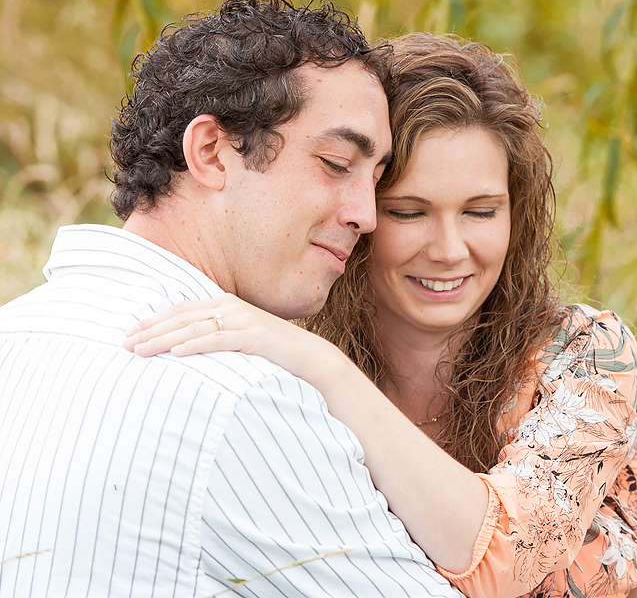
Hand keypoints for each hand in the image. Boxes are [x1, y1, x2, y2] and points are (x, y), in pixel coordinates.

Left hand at [123, 294, 342, 380]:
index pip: (181, 310)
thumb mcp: (238, 341)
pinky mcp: (255, 336)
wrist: (310, 359)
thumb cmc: (272, 355)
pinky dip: (195, 345)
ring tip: (141, 351)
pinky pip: (219, 339)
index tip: (128, 333)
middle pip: (182, 317)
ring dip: (164, 339)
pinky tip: (176, 353)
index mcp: (225, 305)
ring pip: (194, 328)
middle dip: (151, 330)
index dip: (153, 321)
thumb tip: (182, 349)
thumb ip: (214, 337)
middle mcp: (231, 308)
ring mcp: (244, 320)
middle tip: (124, 344)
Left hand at [124, 296, 486, 572]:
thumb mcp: (282, 410)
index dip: (178, 322)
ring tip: (140, 346)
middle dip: (166, 323)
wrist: (387, 444)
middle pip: (216, 313)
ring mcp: (296, 344)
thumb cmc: (336, 436)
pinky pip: (250, 341)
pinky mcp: (304, 357)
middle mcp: (286, 337)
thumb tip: (218, 402)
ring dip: (177, 331)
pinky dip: (209, 342)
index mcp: (278, 347)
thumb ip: (255, 394)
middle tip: (127, 339)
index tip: (142, 336)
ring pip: (226, 321)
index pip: (220, 319)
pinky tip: (177, 355)